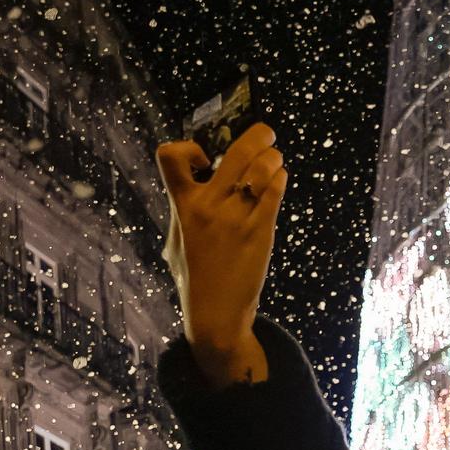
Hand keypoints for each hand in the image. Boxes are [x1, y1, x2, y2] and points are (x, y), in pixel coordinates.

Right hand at [154, 123, 285, 388]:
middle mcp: (209, 207)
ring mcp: (236, 218)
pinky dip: (279, 178)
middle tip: (265, 134)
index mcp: (182, 206)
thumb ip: (180, 213)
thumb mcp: (175, 242)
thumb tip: (182, 191)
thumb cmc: (194, 279)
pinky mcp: (260, 231)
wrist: (215, 315)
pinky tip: (279, 180)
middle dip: (257, 135)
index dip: (188, 147)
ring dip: (272, 157)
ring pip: (262, 168)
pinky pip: (275, 192)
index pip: (170, 157)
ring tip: (274, 162)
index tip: (205, 160)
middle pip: (236, 151)